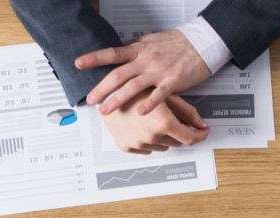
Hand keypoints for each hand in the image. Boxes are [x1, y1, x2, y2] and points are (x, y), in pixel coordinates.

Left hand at [76, 30, 210, 115]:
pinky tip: (141, 113)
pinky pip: (159, 95)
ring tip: (105, 110)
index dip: (94, 58)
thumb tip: (118, 52)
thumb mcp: (150, 41)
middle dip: (102, 88)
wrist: (201, 43)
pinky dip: (149, 104)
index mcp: (139, 49)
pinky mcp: (172, 81)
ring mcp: (158, 71)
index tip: (79, 64)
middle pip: (119, 74)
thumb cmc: (177, 43)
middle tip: (90, 99)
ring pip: (134, 86)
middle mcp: (146, 59)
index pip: (112, 53)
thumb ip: (134, 49)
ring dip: (117, 99)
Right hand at [100, 91, 208, 153]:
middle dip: (179, 131)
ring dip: (164, 136)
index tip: (203, 132)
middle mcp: (152, 137)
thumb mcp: (166, 94)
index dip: (200, 135)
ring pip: (162, 146)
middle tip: (174, 117)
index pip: (190, 138)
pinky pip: (146, 148)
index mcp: (164, 123)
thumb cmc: (136, 88)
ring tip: (154, 119)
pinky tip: (143, 125)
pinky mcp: (128, 147)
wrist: (107, 91)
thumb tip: (201, 124)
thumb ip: (187, 111)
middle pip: (177, 142)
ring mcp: (139, 144)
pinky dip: (149, 140)